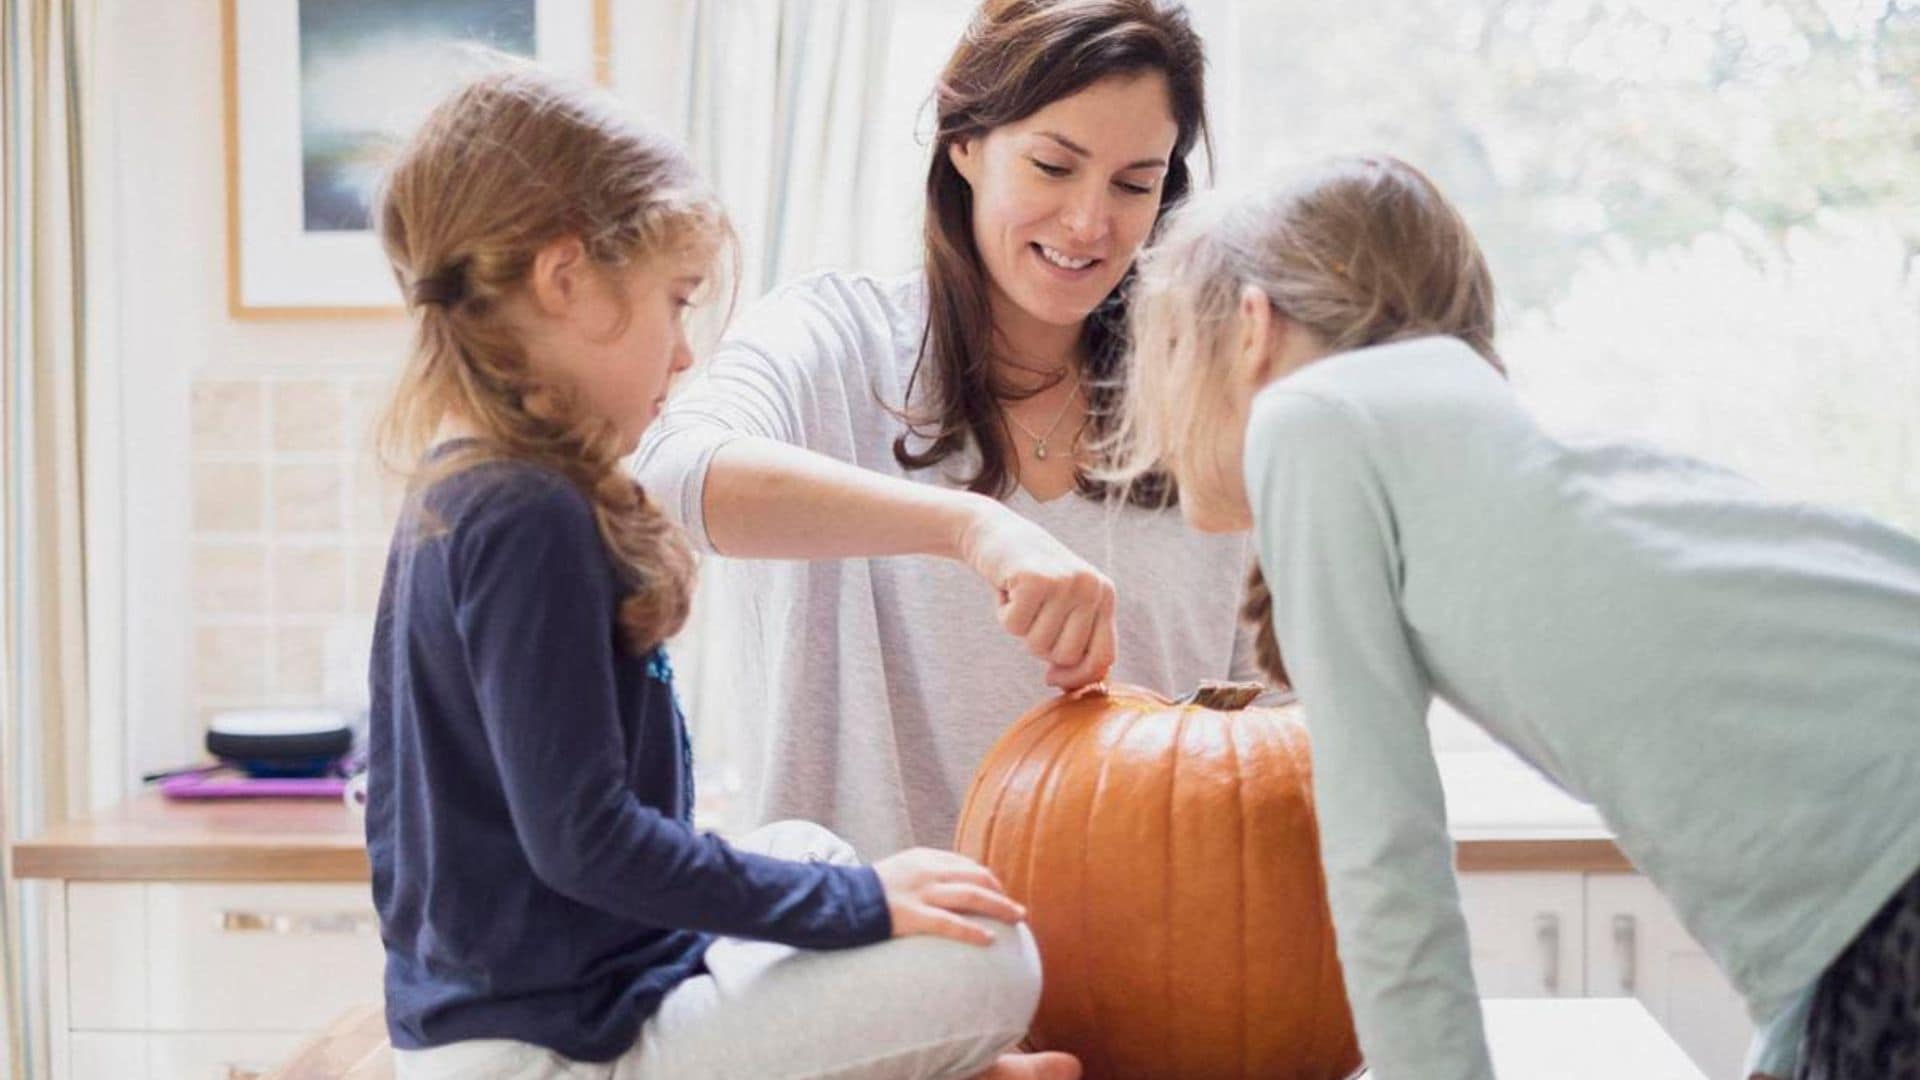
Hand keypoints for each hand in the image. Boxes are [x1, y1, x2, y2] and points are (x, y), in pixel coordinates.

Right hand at [873, 847, 1025, 946]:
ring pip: (971, 895)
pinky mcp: (912, 915)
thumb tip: (946, 888)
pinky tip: (989, 940)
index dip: (986, 879)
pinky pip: (950, 923)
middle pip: (975, 876)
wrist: (837, 901)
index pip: (965, 864)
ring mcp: (920, 892)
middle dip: (1000, 892)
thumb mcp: (897, 871)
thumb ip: (921, 875)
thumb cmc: (867, 893)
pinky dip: (973, 930)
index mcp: (923, 857)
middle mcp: (926, 870)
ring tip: (1017, 919)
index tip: (998, 894)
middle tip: (1017, 910)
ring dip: (999, 907)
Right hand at [955, 501, 1116, 688]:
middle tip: (1031, 614)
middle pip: (1065, 656)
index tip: (1051, 678)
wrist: (996, 532)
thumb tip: (1072, 687)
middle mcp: (1092, 588)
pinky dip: (1003, 614)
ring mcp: (1065, 582)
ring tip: (1020, 597)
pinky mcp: (1035, 579)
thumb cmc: (1030, 578)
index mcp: (1105, 595)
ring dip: (1019, 627)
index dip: (1077, 678)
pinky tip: (1008, 588)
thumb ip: (1076, 638)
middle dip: (1039, 645)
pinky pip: (1014, 626)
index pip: (1103, 657)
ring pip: (1037, 644)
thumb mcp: (1063, 604)